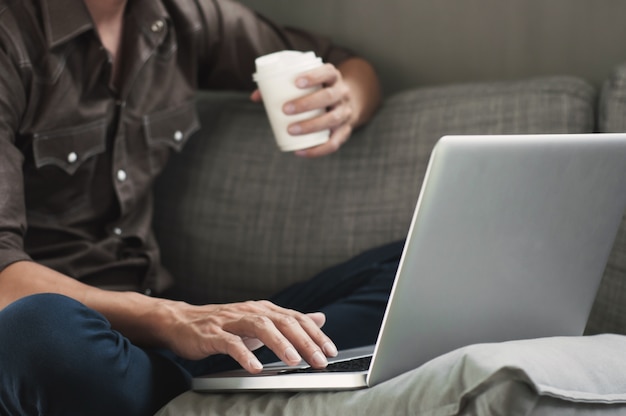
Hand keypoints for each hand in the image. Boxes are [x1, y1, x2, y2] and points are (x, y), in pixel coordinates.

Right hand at [159, 299, 337, 373]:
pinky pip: (230, 343)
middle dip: (304, 341)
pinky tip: (255, 368)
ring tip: (294, 360)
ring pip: (260, 327)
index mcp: (264, 309)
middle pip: (282, 322)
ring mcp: (231, 321)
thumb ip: (290, 321)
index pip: (296, 319)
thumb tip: (320, 318)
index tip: (331, 351)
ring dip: (279, 344)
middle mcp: (251, 310)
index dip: (315, 334)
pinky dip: (244, 355)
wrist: (183, 322)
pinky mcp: (213, 334)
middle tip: (319, 360)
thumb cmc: (225, 325)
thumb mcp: (261, 321)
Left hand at [251, 63, 355, 157]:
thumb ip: (281, 87)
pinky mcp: (345, 131)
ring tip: (291, 130)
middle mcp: (343, 94)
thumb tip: (255, 97)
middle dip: (307, 103)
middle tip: (286, 109)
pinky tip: (300, 151)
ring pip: (332, 119)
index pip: (328, 72)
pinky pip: (334, 143)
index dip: (314, 76)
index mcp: (333, 78)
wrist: (345, 105)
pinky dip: (317, 149)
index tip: (296, 82)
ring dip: (311, 126)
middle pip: (329, 96)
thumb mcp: (307, 85)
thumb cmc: (317, 92)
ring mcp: (345, 113)